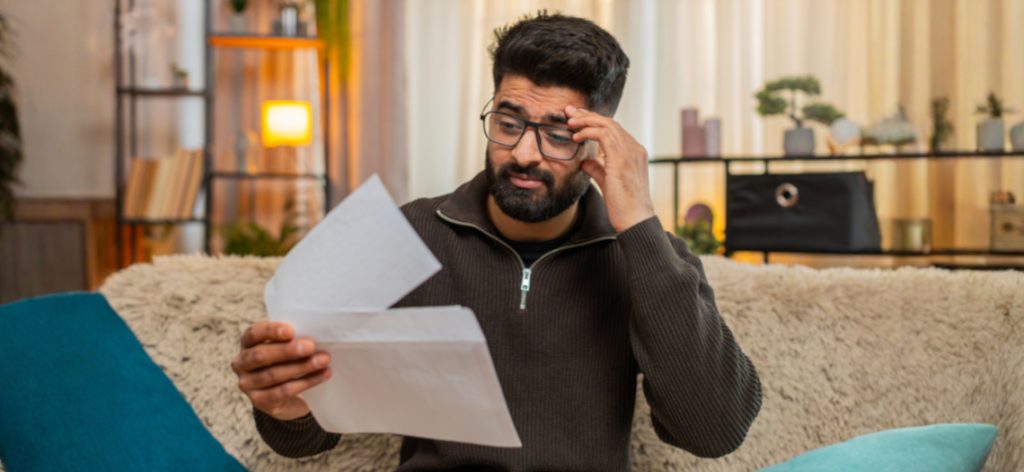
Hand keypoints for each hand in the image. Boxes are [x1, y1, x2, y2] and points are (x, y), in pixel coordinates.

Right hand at [231, 321, 331, 420]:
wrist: (285, 396)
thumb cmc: (287, 361)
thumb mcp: (286, 347)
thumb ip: (292, 339)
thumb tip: (313, 336)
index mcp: (247, 343)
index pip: (253, 333)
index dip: (271, 331)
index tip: (291, 331)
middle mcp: (241, 363)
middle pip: (261, 355)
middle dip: (288, 350)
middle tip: (311, 346)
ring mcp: (247, 384)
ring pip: (274, 374)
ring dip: (302, 366)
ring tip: (323, 360)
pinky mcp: (259, 401)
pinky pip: (283, 392)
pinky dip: (306, 382)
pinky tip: (323, 375)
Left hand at [566, 105, 655, 232]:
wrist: (635, 221)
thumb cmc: (624, 207)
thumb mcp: (608, 183)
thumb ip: (598, 169)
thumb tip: (585, 161)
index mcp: (634, 153)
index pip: (613, 130)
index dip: (594, 122)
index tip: (577, 120)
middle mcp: (635, 149)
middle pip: (610, 123)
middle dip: (588, 115)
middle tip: (569, 111)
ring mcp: (631, 152)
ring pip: (607, 125)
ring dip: (586, 121)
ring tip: (569, 122)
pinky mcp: (622, 159)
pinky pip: (604, 135)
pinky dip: (588, 132)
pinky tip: (576, 136)